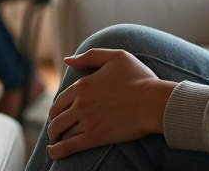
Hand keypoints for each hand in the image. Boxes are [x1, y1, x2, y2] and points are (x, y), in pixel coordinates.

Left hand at [46, 49, 176, 159]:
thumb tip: (67, 60)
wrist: (154, 101)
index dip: (57, 109)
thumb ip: (90, 56)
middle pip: (56, 116)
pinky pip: (69, 146)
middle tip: (58, 129)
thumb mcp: (116, 57)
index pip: (60, 100)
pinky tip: (54, 153)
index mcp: (83, 85)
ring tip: (56, 142)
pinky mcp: (95, 137)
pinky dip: (58, 151)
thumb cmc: (139, 78)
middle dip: (54, 124)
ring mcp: (86, 121)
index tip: (60, 114)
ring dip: (55, 137)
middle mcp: (80, 103)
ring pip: (60, 131)